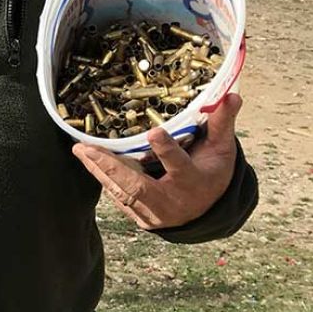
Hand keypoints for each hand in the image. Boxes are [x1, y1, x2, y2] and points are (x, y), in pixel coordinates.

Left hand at [72, 93, 241, 229]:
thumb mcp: (221, 151)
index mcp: (194, 184)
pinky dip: (102, 178)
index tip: (153, 131)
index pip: (180, 167)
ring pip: (121, 192)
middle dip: (111, 167)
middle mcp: (171, 202)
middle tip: (87, 148)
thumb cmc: (212, 174)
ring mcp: (153, 213)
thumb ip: (221, 124)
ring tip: (80, 150)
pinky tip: (88, 161)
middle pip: (138, 186)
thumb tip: (232, 96)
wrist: (207, 210)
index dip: (167, 151)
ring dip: (99, 170)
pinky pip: (117, 196)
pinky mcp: (139, 215)